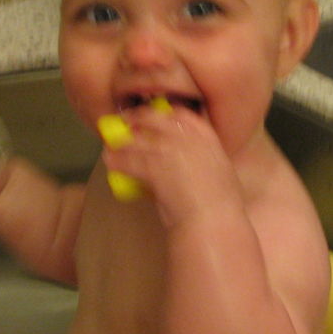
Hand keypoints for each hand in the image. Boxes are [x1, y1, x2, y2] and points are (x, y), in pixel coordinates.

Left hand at [101, 106, 240, 227]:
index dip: (165, 114)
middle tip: (127, 122)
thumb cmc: (221, 206)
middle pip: (155, 118)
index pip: (182, 115)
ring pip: (136, 140)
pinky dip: (117, 161)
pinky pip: (128, 160)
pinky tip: (110, 163)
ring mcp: (169, 150)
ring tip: (112, 148)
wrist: (213, 219)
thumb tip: (182, 164)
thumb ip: (200, 161)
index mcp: (208, 138)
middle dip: (138, 117)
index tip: (155, 116)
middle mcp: (187, 137)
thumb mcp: (218, 173)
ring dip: (121, 144)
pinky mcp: (152, 166)